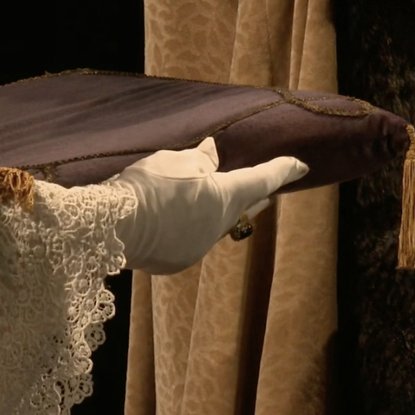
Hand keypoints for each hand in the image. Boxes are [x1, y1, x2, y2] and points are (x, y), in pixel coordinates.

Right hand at [111, 137, 308, 274]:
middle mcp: (219, 225)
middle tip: (267, 194)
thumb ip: (200, 160)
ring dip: (214, 214)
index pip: (262, 179)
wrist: (112, 227)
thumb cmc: (147, 186)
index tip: (302, 166)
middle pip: (242, 208)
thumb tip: (212, 153)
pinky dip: (188, 228)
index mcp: (226, 196)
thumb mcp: (175, 162)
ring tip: (207, 201)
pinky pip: (190, 240)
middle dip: (255, 199)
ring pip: (214, 226)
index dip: (283, 170)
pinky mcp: (176, 261)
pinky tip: (177, 221)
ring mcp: (198, 247)